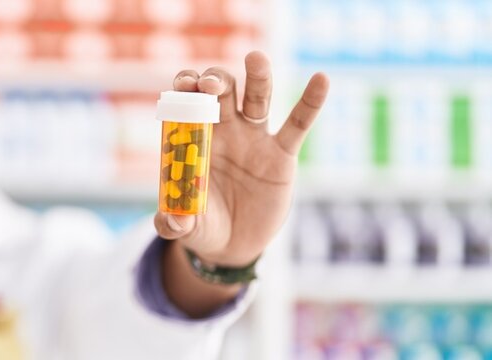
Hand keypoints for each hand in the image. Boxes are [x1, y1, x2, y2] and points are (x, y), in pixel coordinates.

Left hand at [154, 51, 328, 266]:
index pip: (187, 102)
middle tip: (209, 84)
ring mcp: (253, 139)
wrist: (234, 244)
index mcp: (194, 138)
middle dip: (215, 82)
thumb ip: (174, 224)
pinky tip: (321, 79)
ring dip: (257, 77)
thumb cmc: (203, 225)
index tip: (184, 85)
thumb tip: (170, 221)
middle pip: (220, 92)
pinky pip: (297, 125)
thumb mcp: (187, 227)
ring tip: (256, 58)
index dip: (185, 88)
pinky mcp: (281, 155)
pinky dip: (310, 102)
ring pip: (257, 99)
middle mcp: (223, 130)